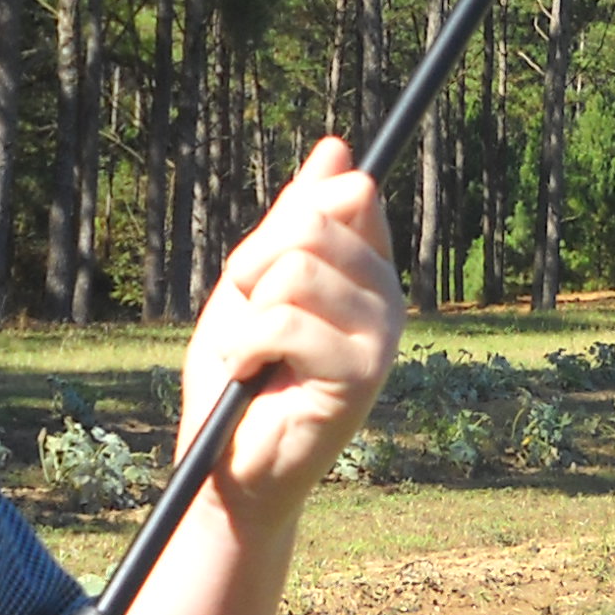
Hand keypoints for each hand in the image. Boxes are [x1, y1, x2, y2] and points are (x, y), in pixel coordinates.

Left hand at [176, 136, 404, 538]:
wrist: (227, 468)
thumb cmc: (238, 378)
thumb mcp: (254, 282)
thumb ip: (292, 219)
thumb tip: (337, 146)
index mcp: (368, 270)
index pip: (349, 192)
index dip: (289, 217)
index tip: (258, 272)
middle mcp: (388, 297)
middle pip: (316, 220)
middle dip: (254, 263)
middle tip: (247, 316)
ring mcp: (383, 336)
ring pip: (297, 266)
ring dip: (246, 311)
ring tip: (250, 353)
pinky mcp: (363, 375)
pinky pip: (284, 319)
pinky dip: (244, 346)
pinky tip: (248, 377)